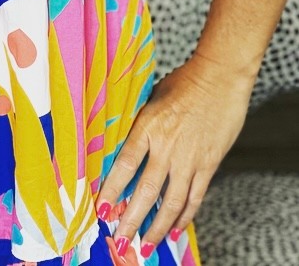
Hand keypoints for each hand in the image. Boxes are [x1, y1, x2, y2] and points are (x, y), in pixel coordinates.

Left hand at [96, 53, 251, 254]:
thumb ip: (141, 122)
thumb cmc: (184, 82)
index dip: (112, 189)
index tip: (101, 207)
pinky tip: (175, 227)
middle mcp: (167, 147)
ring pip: (171, 202)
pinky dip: (184, 216)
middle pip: (146, 191)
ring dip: (157, 226)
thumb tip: (127, 141)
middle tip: (121, 238)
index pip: (125, 164)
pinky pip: (194, 197)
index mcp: (148, 126)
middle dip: (131, 218)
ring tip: (145, 244)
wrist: (219, 78)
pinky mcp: (208, 165)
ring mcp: (189, 159)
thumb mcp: (152, 98)